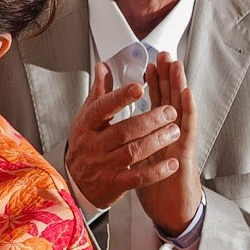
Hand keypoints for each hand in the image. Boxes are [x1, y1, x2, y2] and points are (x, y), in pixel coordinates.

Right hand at [64, 60, 183, 213]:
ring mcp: (104, 165)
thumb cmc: (85, 145)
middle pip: (123, 131)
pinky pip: (138, 177)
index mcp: (87, 125)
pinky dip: (157, 171)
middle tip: (170, 112)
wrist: (75, 182)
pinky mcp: (115, 183)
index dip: (120, 98)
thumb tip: (103, 67)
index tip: (139, 88)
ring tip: (174, 131)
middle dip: (150, 120)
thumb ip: (99, 93)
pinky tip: (171, 163)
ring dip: (157, 141)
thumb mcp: (86, 117)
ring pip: (133, 152)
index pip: (102, 108)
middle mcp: (94, 145)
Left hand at [138, 55, 203, 236]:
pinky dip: (189, 111)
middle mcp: (173, 135)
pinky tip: (187, 96)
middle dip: (168, 77)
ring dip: (180, 87)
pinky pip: (188, 130)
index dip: (155, 83)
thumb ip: (131, 137)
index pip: (158, 103)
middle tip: (165, 55)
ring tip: (177, 66)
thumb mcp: (139, 157)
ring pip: (182, 109)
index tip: (150, 63)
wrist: (170, 210)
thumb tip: (119, 123)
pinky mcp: (186, 154)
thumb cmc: (156, 183)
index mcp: (159, 134)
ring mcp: (181, 142)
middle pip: (171, 100)